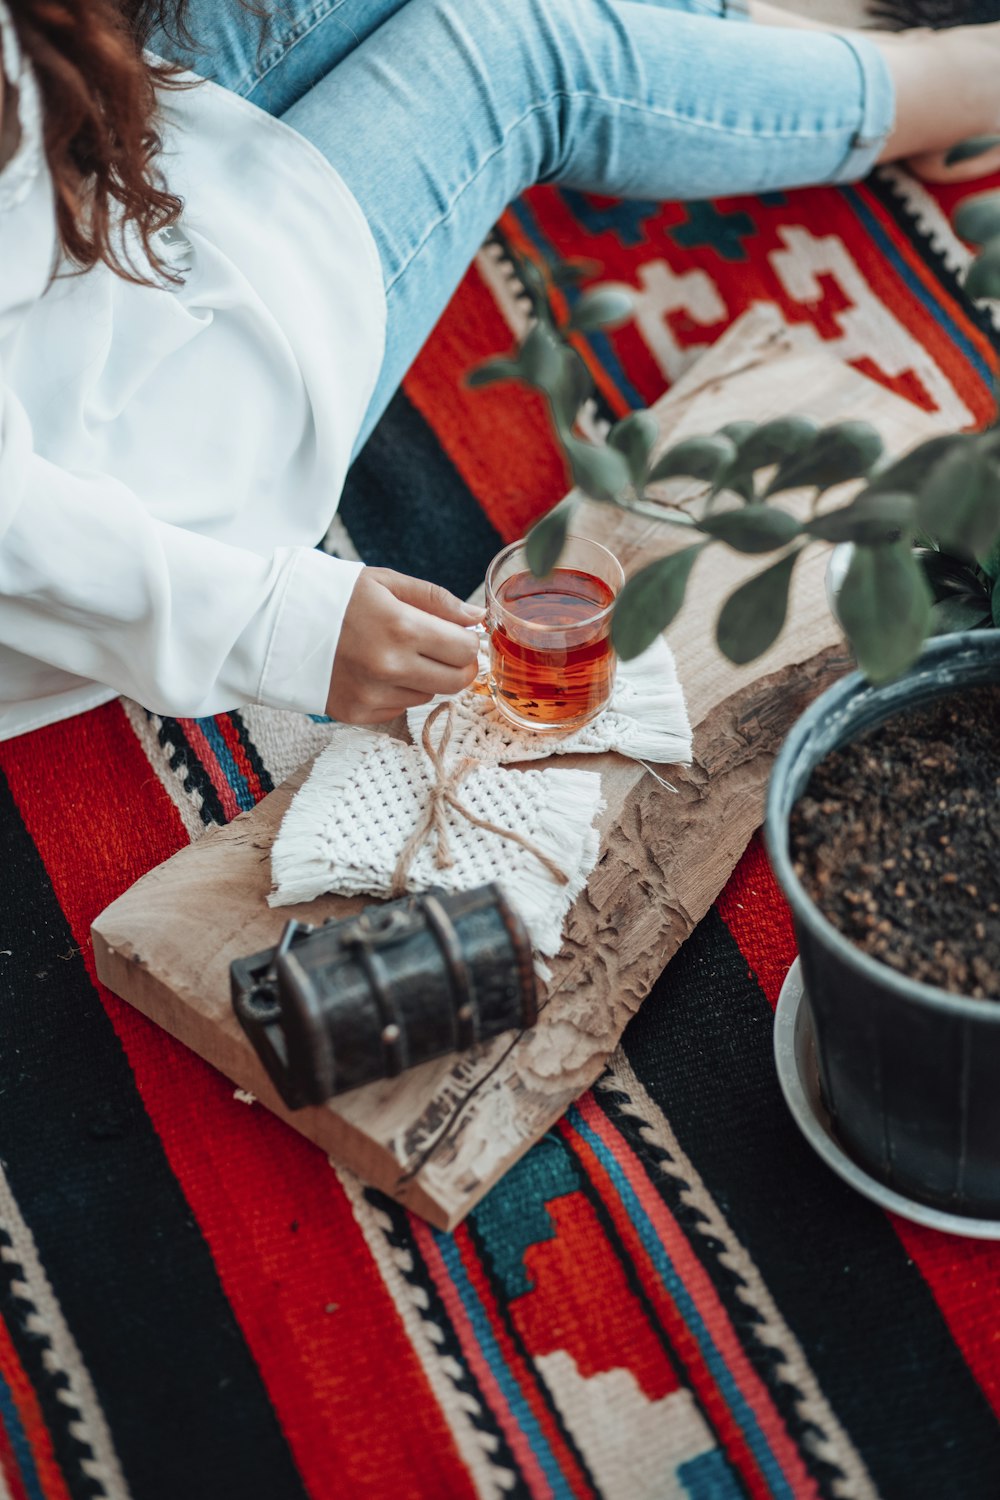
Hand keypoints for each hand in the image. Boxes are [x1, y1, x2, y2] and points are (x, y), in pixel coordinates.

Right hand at [327, 567, 482, 723]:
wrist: (275, 624)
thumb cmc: (333, 596)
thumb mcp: (386, 582)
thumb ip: (437, 600)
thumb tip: (477, 617)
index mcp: (401, 628)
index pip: (465, 650)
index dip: (467, 641)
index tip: (456, 633)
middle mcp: (390, 667)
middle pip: (455, 681)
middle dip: (455, 664)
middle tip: (437, 648)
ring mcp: (372, 695)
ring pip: (428, 695)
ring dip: (422, 677)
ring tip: (392, 653)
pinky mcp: (357, 713)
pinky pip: (399, 709)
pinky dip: (396, 692)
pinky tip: (372, 670)